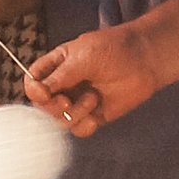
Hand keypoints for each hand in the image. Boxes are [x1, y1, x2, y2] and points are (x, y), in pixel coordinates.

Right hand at [25, 23, 153, 134]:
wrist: (145, 60)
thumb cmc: (114, 49)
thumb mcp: (82, 56)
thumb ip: (59, 76)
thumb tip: (37, 91)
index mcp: (56, 67)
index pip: (33, 83)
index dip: (34, 91)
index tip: (44, 92)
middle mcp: (64, 86)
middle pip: (42, 106)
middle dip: (52, 107)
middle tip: (65, 102)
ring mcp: (78, 101)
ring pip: (60, 120)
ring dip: (73, 114)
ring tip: (93, 99)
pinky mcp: (93, 115)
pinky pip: (79, 130)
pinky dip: (85, 126)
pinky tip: (96, 115)